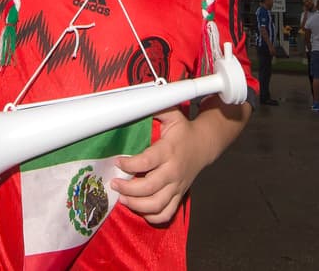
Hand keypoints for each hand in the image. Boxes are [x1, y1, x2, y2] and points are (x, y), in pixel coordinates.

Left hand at [113, 107, 205, 224]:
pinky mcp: (179, 195)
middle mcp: (173, 171)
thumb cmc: (183, 130)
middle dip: (128, 189)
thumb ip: (156, 108)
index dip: (129, 165)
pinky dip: (152, 217)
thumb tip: (137, 101)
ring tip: (123, 198)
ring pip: (156, 205)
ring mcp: (177, 185)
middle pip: (149, 187)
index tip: (118, 162)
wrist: (204, 145)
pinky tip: (140, 209)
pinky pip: (166, 213)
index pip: (146, 162)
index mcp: (169, 150)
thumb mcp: (171, 115)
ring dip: (136, 205)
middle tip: (115, 184)